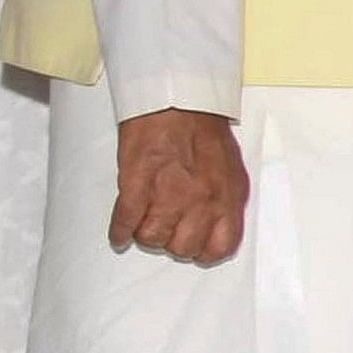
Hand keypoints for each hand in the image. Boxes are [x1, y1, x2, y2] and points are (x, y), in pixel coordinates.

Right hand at [110, 108, 248, 264]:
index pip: (220, 247)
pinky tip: (120, 235)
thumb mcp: (232, 170)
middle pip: (181, 248)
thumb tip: (219, 227)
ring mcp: (168, 193)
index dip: (204, 252)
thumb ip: (227, 202)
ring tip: (146, 221)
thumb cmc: (206, 133)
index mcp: (227, 197)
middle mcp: (201, 201)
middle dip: (172, 242)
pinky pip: (126, 222)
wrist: (178, 101)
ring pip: (151, 238)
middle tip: (167, 227)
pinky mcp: (137, 183)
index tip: (195, 247)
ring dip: (146, 234)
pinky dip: (119, 232)